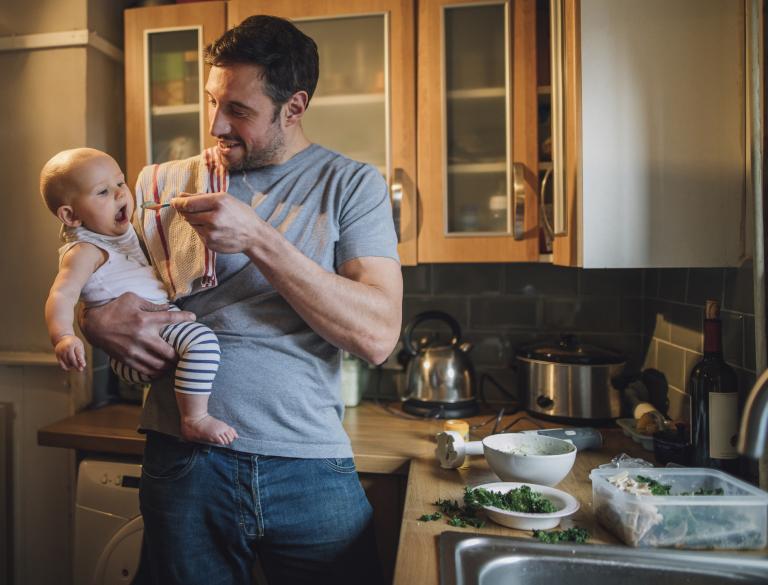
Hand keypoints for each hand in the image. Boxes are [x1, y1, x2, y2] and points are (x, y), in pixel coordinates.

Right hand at [54, 335, 85, 371]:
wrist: (62, 338)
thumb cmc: (74, 343)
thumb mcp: (79, 346)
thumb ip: (81, 354)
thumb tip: (82, 365)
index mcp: (72, 344)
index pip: (78, 353)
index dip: (81, 360)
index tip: (84, 365)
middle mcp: (65, 348)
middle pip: (72, 359)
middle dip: (77, 365)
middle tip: (80, 370)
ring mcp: (60, 351)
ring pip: (67, 362)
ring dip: (72, 366)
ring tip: (76, 367)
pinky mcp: (57, 355)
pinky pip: (61, 363)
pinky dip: (65, 367)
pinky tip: (69, 369)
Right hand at [79, 292, 195, 375]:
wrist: (94, 325)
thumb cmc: (115, 308)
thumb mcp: (132, 299)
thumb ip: (152, 304)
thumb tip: (168, 307)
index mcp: (145, 319)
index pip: (170, 318)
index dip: (184, 318)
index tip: (193, 318)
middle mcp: (142, 337)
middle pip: (169, 352)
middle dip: (179, 355)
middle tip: (185, 354)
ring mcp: (135, 350)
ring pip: (159, 365)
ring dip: (169, 366)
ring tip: (175, 365)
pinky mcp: (127, 359)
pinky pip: (146, 371)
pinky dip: (156, 373)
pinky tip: (162, 371)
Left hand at [171, 192, 262, 253]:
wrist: (254, 235)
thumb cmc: (240, 214)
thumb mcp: (225, 199)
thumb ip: (201, 197)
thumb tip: (180, 196)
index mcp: (218, 202)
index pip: (188, 203)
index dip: (178, 203)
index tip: (174, 202)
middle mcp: (213, 218)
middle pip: (187, 214)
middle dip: (187, 211)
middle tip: (195, 210)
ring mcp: (211, 233)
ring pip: (192, 224)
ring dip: (196, 221)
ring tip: (212, 220)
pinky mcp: (210, 243)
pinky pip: (198, 234)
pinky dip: (203, 230)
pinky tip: (216, 230)